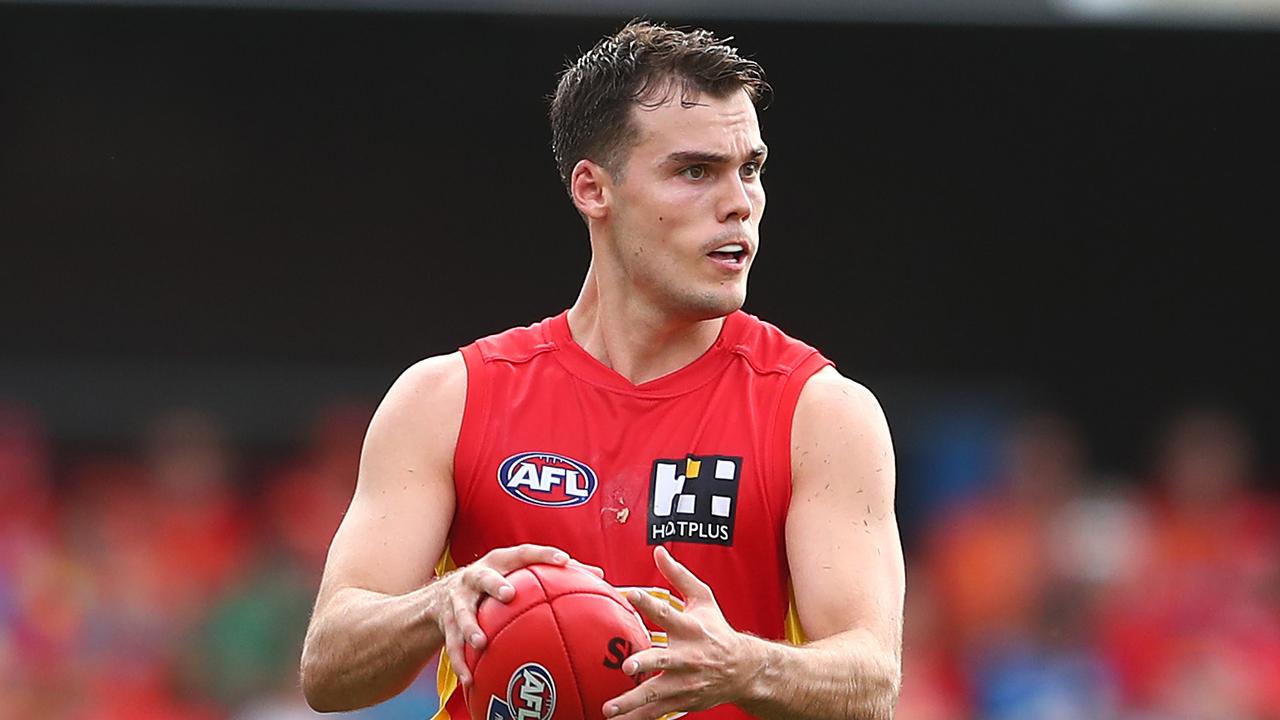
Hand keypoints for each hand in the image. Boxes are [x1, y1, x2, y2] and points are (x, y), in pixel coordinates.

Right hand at [428, 544, 601, 686]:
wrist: (441, 596)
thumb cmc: (496, 582)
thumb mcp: (518, 573)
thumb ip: (556, 574)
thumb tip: (600, 575)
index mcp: (500, 561)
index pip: (524, 553)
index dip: (543, 554)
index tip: (564, 560)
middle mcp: (476, 577)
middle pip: (485, 578)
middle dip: (496, 585)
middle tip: (508, 594)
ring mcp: (458, 599)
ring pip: (462, 613)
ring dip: (470, 628)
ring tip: (480, 643)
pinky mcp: (445, 623)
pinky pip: (452, 645)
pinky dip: (460, 662)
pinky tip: (470, 679)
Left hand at [603, 546, 757, 718]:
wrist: (742, 669)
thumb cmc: (717, 630)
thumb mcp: (703, 599)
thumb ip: (678, 576)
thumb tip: (658, 551)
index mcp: (690, 627)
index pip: (667, 612)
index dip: (648, 602)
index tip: (629, 594)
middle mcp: (687, 656)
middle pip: (665, 659)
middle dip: (646, 662)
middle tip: (627, 665)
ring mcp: (685, 681)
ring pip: (656, 693)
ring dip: (633, 701)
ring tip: (610, 707)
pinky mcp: (682, 699)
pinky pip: (656, 712)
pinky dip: (637, 718)